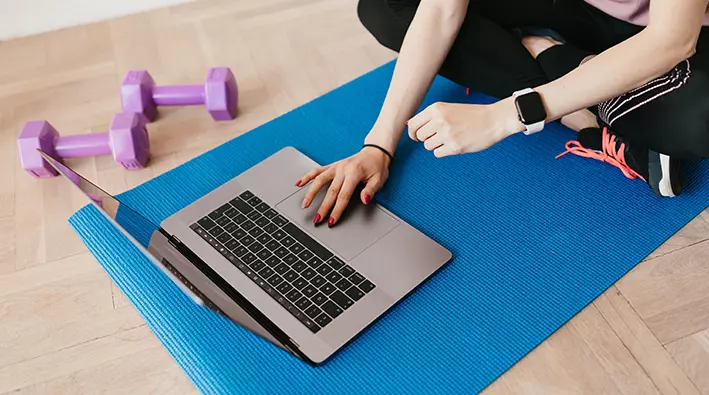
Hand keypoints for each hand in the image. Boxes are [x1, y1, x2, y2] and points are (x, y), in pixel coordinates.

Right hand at [296, 147, 390, 225]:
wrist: (375, 152)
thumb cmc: (377, 167)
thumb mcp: (379, 179)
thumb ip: (371, 190)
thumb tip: (364, 199)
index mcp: (354, 173)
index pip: (343, 195)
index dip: (337, 210)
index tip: (331, 220)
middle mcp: (343, 169)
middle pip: (330, 191)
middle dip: (323, 207)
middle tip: (317, 220)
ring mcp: (336, 166)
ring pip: (319, 180)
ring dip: (311, 193)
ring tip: (304, 205)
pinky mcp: (332, 165)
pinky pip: (317, 170)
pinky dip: (308, 176)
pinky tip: (299, 183)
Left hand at [407, 100, 522, 156]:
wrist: (494, 120)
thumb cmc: (471, 115)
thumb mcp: (448, 109)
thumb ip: (430, 117)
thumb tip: (408, 125)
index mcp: (436, 109)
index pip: (413, 124)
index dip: (413, 132)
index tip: (416, 136)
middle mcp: (439, 120)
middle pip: (420, 136)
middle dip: (426, 139)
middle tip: (438, 137)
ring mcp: (447, 134)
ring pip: (428, 146)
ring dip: (436, 145)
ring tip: (449, 139)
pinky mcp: (454, 147)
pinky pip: (437, 153)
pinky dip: (443, 151)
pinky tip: (454, 144)